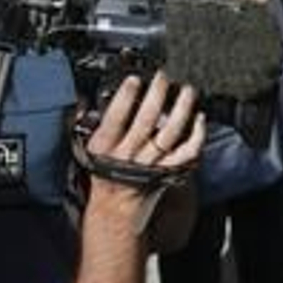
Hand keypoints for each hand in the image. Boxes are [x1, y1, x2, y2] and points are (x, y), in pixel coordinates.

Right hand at [81, 73, 205, 203]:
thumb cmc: (104, 170)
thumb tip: (82, 98)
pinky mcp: (170, 169)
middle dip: (156, 94)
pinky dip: (197, 134)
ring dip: (181, 109)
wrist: (116, 206)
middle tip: (163, 77)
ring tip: (186, 91)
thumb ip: (85, 121)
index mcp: (106, 147)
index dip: (125, 97)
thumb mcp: (86, 146)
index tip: (134, 79)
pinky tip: (200, 118)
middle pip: (147, 120)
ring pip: (170, 133)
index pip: (115, 118)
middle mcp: (129, 154)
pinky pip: (188, 151)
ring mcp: (152, 162)